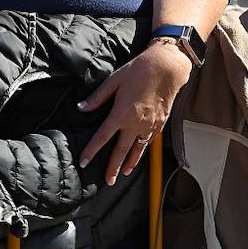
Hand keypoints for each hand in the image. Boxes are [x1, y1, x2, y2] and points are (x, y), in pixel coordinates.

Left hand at [77, 43, 191, 185]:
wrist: (166, 67)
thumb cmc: (139, 70)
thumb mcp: (114, 80)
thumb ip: (97, 97)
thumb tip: (81, 108)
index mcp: (121, 113)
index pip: (102, 137)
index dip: (91, 151)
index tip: (83, 162)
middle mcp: (135, 123)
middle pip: (121, 151)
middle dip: (113, 167)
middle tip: (107, 181)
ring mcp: (149, 125)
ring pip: (137, 150)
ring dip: (130, 163)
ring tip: (123, 174)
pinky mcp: (160, 124)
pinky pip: (148, 142)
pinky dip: (142, 150)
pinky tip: (138, 154)